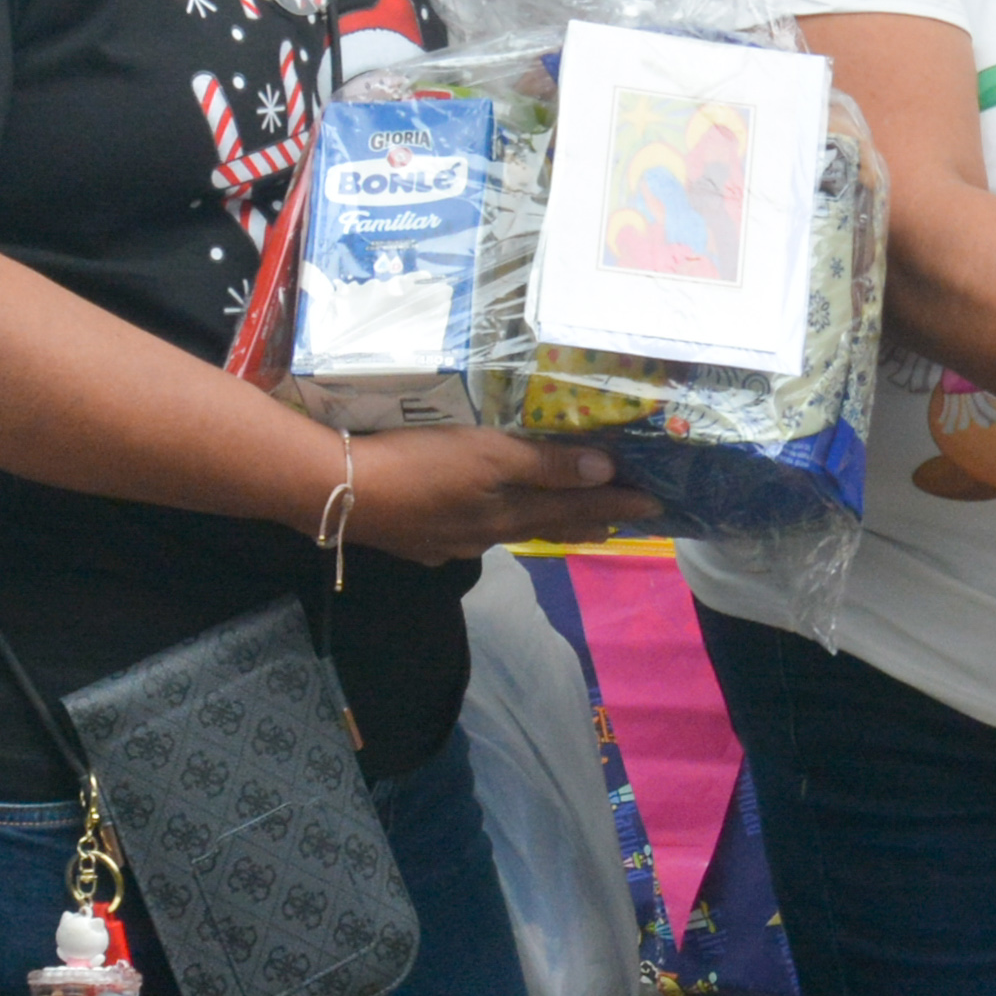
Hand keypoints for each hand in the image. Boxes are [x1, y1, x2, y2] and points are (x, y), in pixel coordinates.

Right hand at [338, 428, 655, 564]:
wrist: (339, 491)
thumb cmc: (419, 462)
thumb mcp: (488, 454)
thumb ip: (546, 465)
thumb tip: (606, 472)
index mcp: (508, 512)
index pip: (576, 508)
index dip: (616, 504)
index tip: (655, 505)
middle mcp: (485, 534)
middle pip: (547, 526)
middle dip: (586, 521)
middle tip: (619, 521)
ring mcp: (448, 542)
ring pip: (508, 531)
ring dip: (542, 524)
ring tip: (566, 522)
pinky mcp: (417, 540)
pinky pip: (467, 535)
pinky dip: (490, 527)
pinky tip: (481, 523)